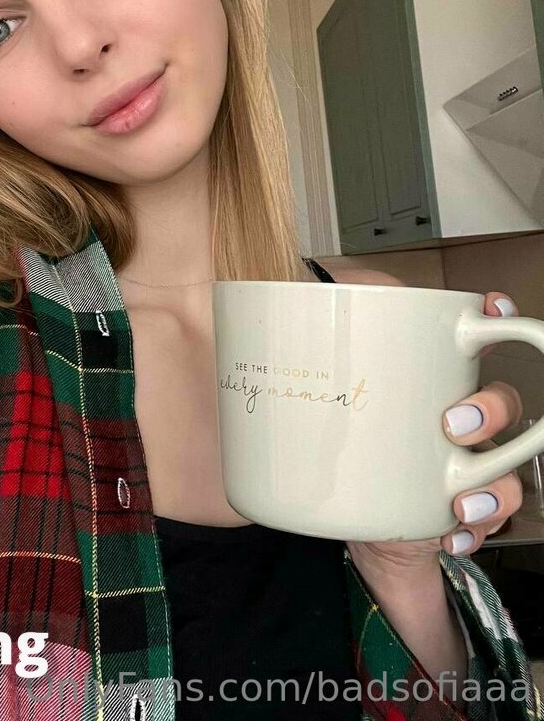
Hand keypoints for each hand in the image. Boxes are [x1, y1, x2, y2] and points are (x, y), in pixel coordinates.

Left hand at [347, 292, 524, 576]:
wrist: (328, 507)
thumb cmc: (335, 428)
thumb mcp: (323, 370)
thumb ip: (321, 324)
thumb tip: (307, 284)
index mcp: (431, 376)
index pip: (479, 339)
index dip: (500, 321)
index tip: (493, 311)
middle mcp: (457, 418)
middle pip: (504, 403)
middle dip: (493, 410)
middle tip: (453, 424)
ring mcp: (460, 467)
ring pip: (508, 470)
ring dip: (496, 486)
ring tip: (460, 501)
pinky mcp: (449, 511)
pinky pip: (485, 522)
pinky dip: (472, 530)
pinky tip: (450, 532)